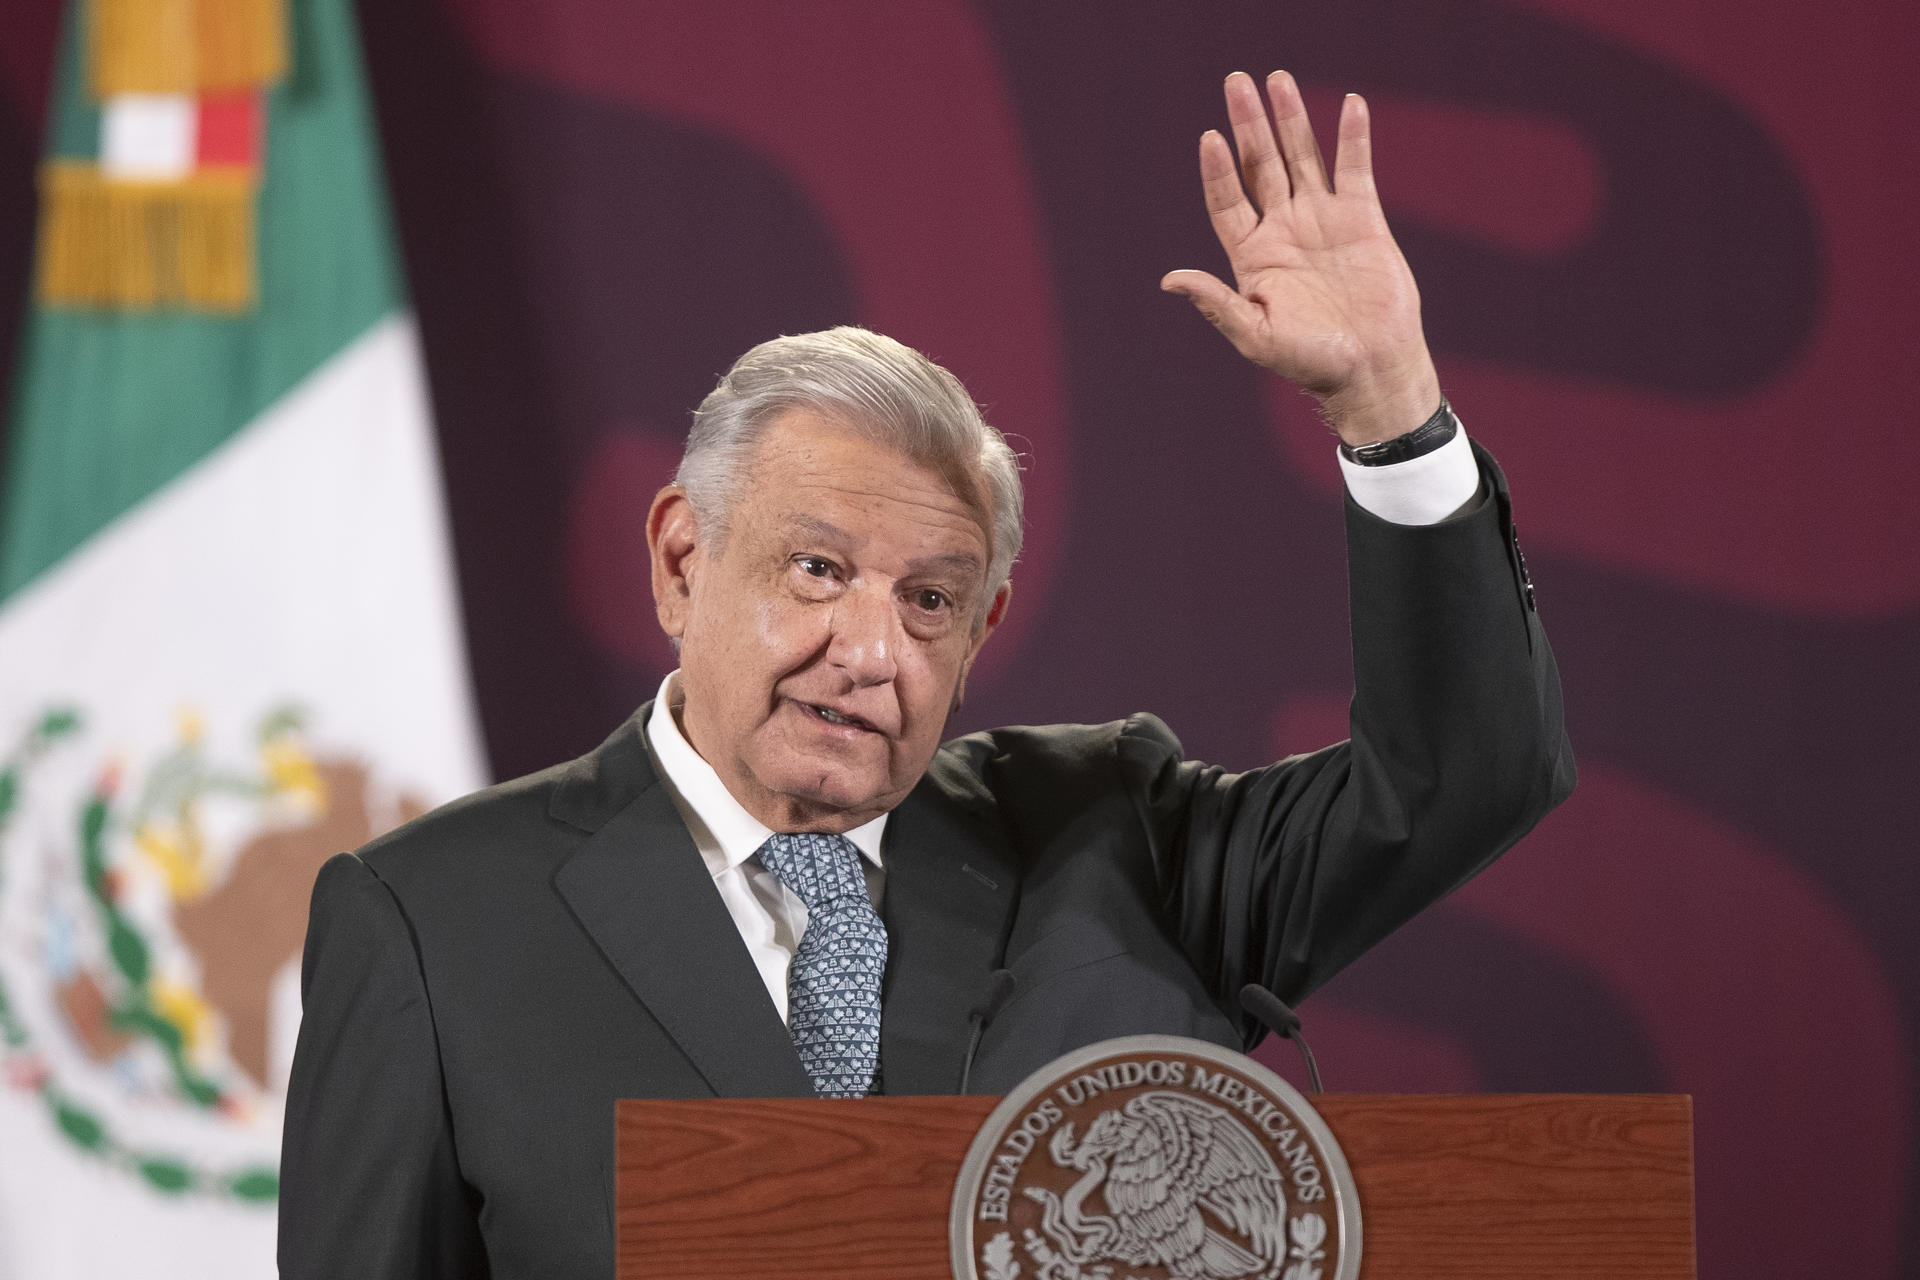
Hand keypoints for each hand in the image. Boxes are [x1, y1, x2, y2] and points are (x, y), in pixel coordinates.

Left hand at [1162, 72, 1440, 445]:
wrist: (1369, 367)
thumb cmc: (1309, 361)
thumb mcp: (1253, 335)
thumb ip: (1216, 303)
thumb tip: (1170, 280)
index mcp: (1252, 255)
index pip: (1227, 201)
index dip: (1219, 170)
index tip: (1210, 137)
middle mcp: (1283, 230)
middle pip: (1261, 165)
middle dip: (1248, 124)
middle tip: (1236, 81)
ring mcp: (1322, 220)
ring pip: (1302, 157)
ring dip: (1290, 119)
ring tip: (1277, 79)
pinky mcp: (1362, 219)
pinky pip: (1355, 169)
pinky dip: (1352, 137)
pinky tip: (1348, 104)